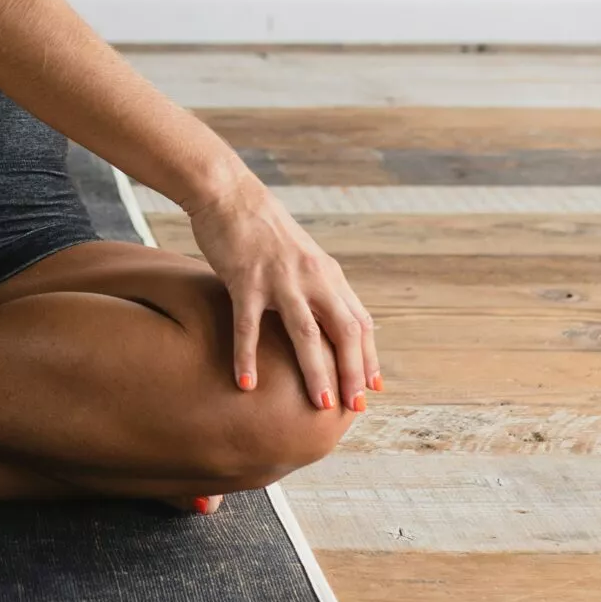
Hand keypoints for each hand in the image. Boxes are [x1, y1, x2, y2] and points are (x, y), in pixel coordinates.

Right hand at [185, 176, 379, 410]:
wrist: (229, 193)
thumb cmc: (263, 228)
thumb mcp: (302, 255)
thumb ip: (317, 285)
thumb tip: (331, 320)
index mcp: (327, 274)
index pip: (359, 321)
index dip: (368, 357)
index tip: (372, 389)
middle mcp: (311, 277)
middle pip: (343, 331)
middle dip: (353, 372)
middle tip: (353, 408)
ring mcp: (279, 279)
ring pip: (305, 333)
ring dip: (316, 371)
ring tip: (320, 404)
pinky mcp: (245, 280)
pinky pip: (248, 326)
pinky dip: (247, 357)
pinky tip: (246, 384)